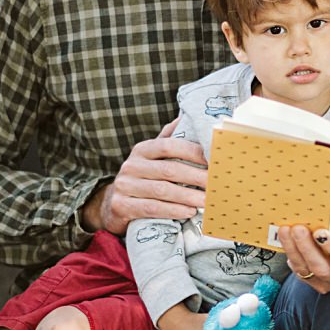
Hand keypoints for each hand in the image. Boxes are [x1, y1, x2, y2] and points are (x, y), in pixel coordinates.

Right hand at [81, 122, 207, 234]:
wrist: (113, 204)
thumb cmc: (143, 178)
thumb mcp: (151, 158)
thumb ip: (167, 140)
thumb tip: (184, 117)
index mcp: (142, 150)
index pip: (168, 146)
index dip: (192, 152)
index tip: (213, 160)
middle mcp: (131, 165)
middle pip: (169, 170)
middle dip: (196, 177)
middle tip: (216, 184)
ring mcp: (125, 186)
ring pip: (162, 191)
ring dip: (188, 196)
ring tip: (207, 201)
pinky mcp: (122, 206)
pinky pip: (152, 208)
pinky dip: (173, 211)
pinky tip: (189, 212)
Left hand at [278, 226, 329, 294]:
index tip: (322, 232)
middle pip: (322, 268)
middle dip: (307, 247)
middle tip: (298, 228)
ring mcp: (325, 284)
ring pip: (305, 270)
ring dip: (293, 248)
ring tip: (286, 230)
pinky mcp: (311, 283)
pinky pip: (297, 270)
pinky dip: (290, 253)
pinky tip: (286, 238)